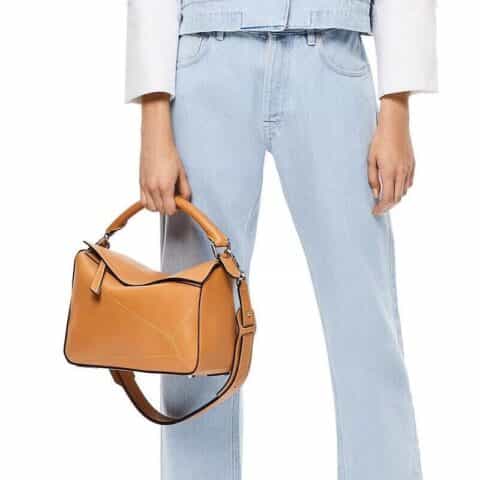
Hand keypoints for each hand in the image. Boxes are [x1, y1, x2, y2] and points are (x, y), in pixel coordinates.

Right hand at [140, 93, 190, 214]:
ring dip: (159, 206)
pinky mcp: (140, 183)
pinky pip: (143, 201)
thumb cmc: (168, 154)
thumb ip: (185, 189)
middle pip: (161, 210)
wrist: (155, 142)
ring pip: (151, 208)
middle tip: (174, 198)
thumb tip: (185, 199)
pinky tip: (156, 196)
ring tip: (165, 197)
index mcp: (165, 186)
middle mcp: (153, 188)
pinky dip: (150, 203)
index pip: (169, 210)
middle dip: (169, 207)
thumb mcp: (182, 173)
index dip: (176, 209)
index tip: (180, 204)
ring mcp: (145, 186)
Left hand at [368, 93, 414, 215]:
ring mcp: (408, 168)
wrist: (395, 125)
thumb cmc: (379, 140)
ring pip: (404, 191)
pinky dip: (402, 189)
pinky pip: (409, 182)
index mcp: (389, 172)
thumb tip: (376, 194)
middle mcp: (401, 173)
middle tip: (379, 209)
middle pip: (397, 198)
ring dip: (395, 198)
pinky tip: (395, 188)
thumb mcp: (370, 160)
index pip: (387, 198)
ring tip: (385, 200)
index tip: (375, 212)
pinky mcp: (412, 164)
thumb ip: (372, 178)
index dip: (381, 208)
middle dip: (388, 206)